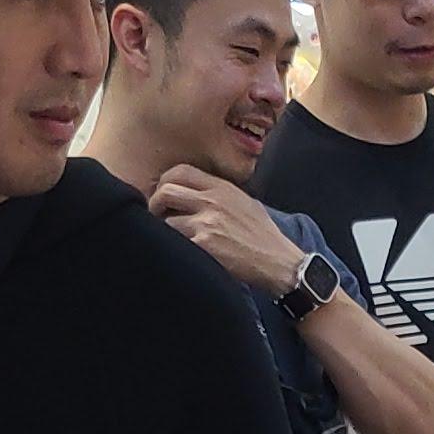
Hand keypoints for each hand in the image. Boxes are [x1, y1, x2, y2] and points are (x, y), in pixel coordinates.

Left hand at [149, 164, 308, 295]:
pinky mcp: (205, 245)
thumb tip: (194, 192)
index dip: (164, 182)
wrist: (278, 261)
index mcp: (222, 187)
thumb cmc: (263, 236)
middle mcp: (212, 201)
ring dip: (164, 231)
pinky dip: (174, 248)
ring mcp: (207, 222)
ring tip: (173, 240)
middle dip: (155, 205)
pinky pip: (175, 242)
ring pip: (166, 220)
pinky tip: (183, 253)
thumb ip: (219, 194)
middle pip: (166, 190)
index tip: (164, 196)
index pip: (180, 171)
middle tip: (158, 218)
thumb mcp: (244, 203)